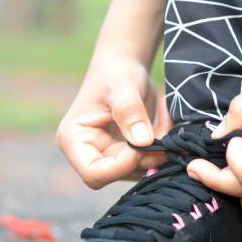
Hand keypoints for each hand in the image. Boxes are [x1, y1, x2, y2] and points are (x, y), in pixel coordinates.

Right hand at [57, 57, 171, 188]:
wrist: (124, 67)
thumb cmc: (115, 72)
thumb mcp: (122, 87)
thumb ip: (130, 113)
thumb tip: (144, 142)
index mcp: (74, 140)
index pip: (93, 174)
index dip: (121, 166)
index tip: (143, 144)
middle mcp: (88, 153)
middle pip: (119, 174)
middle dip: (146, 157)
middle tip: (167, 132)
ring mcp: (108, 156)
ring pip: (138, 170)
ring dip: (159, 151)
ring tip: (166, 118)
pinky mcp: (126, 155)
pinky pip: (149, 161)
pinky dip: (163, 146)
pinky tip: (166, 121)